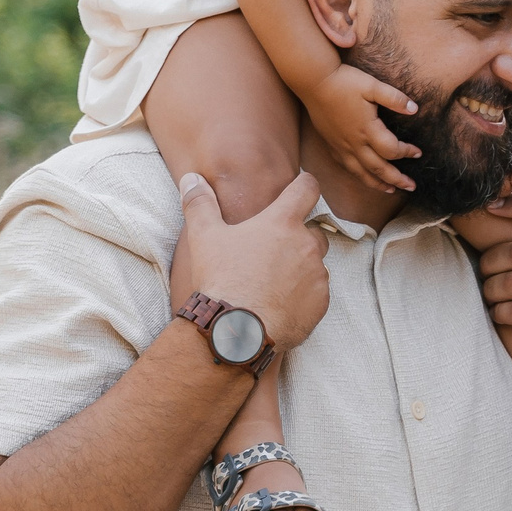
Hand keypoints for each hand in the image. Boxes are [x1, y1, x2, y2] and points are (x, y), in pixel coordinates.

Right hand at [171, 172, 330, 353]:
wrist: (236, 332)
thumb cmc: (221, 280)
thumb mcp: (204, 237)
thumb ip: (200, 203)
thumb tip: (191, 178)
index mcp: (282, 222)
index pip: (307, 189)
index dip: (306, 184)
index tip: (303, 184)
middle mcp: (306, 245)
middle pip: (314, 231)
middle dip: (300, 237)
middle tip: (275, 250)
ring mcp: (317, 275)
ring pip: (316, 264)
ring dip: (301, 268)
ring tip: (273, 282)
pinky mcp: (320, 303)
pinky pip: (317, 293)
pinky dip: (304, 295)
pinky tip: (280, 303)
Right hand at [303, 63, 421, 193]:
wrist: (314, 81)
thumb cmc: (344, 82)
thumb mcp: (372, 86)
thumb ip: (395, 99)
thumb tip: (414, 109)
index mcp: (367, 130)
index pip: (392, 150)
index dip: (407, 153)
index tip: (418, 153)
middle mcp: (354, 143)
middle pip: (379, 169)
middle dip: (397, 179)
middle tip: (411, 187)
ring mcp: (341, 146)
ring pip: (361, 173)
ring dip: (378, 184)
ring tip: (390, 190)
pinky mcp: (331, 144)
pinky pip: (346, 167)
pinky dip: (359, 176)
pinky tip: (364, 176)